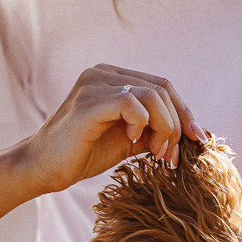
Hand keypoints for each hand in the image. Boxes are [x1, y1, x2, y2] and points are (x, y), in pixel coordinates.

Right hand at [20, 64, 207, 194]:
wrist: (45, 168)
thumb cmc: (84, 154)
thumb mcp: (129, 139)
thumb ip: (154, 129)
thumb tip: (192, 132)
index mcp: (113, 77)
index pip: (162, 86)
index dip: (184, 113)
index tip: (196, 141)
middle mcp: (104, 73)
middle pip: (162, 89)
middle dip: (176, 125)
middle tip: (171, 156)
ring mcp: (94, 84)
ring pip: (152, 95)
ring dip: (164, 128)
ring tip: (156, 152)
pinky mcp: (88, 103)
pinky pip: (131, 103)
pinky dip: (142, 124)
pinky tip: (134, 141)